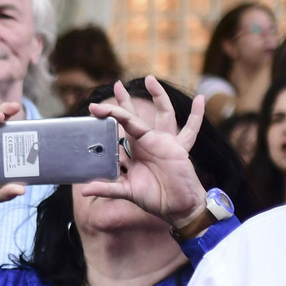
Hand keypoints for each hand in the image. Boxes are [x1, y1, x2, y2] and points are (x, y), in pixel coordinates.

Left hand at [81, 76, 206, 228]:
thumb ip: (108, 188)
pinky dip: (196, 115)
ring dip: (158, 96)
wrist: (176, 206)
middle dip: (125, 101)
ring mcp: (163, 142)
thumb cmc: (154, 197)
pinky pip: (190, 129)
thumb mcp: (127, 191)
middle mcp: (147, 143)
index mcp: (133, 152)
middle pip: (135, 117)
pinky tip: (200, 99)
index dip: (108, 118)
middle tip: (116, 84)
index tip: (93, 108)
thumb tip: (85, 190)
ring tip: (150, 78)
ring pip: (161, 114)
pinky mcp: (178, 147)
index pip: (118, 131)